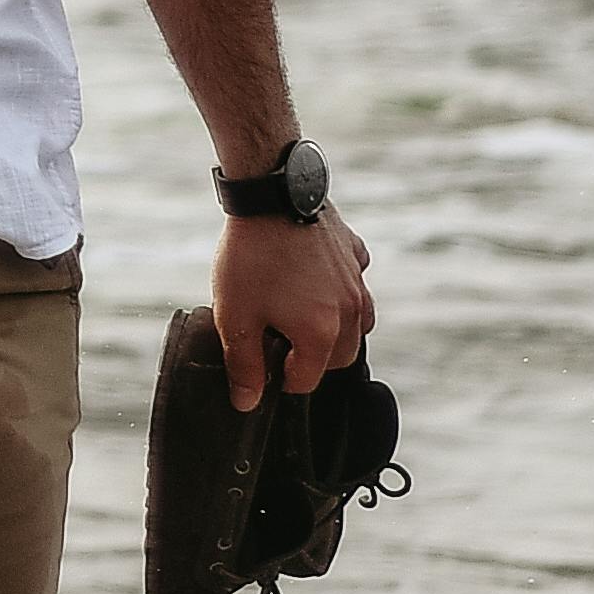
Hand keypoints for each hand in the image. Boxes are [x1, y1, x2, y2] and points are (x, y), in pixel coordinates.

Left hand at [212, 200, 371, 408]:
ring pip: (357, 322)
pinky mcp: (354, 251)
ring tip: (298, 315)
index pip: (307, 381)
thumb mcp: (235, 316)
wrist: (271, 191)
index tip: (260, 361)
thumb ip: (243, 364)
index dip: (279, 379)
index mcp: (321, 334)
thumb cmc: (251, 256)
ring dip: (334, 329)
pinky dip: (341, 287)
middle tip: (278, 341)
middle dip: (311, 359)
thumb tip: (247, 402)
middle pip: (339, 357)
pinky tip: (315, 277)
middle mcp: (350, 311)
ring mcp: (357, 280)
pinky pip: (356, 280)